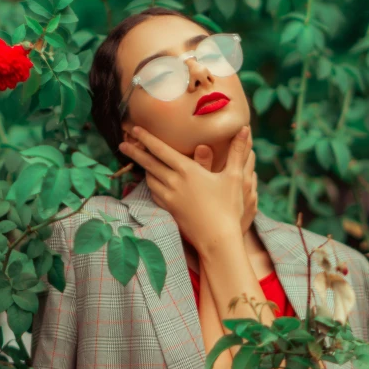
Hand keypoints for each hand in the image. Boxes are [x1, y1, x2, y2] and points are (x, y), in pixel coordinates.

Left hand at [118, 125, 249, 252]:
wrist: (218, 239)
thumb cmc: (228, 207)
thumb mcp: (235, 176)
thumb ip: (237, 151)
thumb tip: (245, 128)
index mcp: (188, 171)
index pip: (161, 150)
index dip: (147, 138)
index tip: (135, 129)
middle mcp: (174, 183)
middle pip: (149, 163)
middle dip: (135, 152)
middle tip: (122, 144)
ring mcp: (170, 198)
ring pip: (150, 179)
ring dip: (144, 169)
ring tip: (139, 161)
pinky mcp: (170, 210)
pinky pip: (154, 194)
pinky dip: (150, 185)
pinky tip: (152, 183)